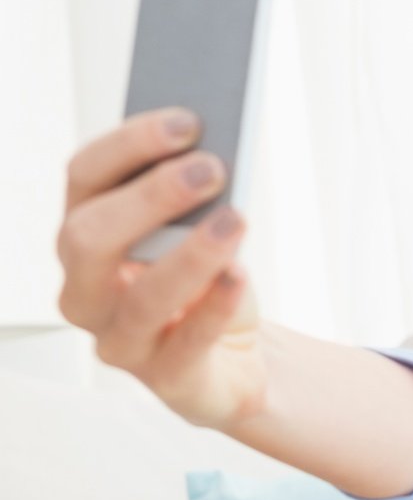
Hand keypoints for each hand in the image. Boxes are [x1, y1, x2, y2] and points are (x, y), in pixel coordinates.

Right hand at [57, 106, 265, 429]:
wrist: (234, 359)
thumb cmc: (205, 285)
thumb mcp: (199, 232)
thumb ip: (195, 196)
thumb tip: (215, 146)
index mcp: (85, 236)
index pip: (84, 179)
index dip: (130, 145)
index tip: (187, 120)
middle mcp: (87, 288)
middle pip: (91, 235)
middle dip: (150, 196)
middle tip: (211, 167)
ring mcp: (119, 339)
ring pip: (140, 297)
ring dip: (190, 253)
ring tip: (235, 219)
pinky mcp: (165, 380)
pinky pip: (186, 344)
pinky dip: (215, 307)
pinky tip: (240, 274)